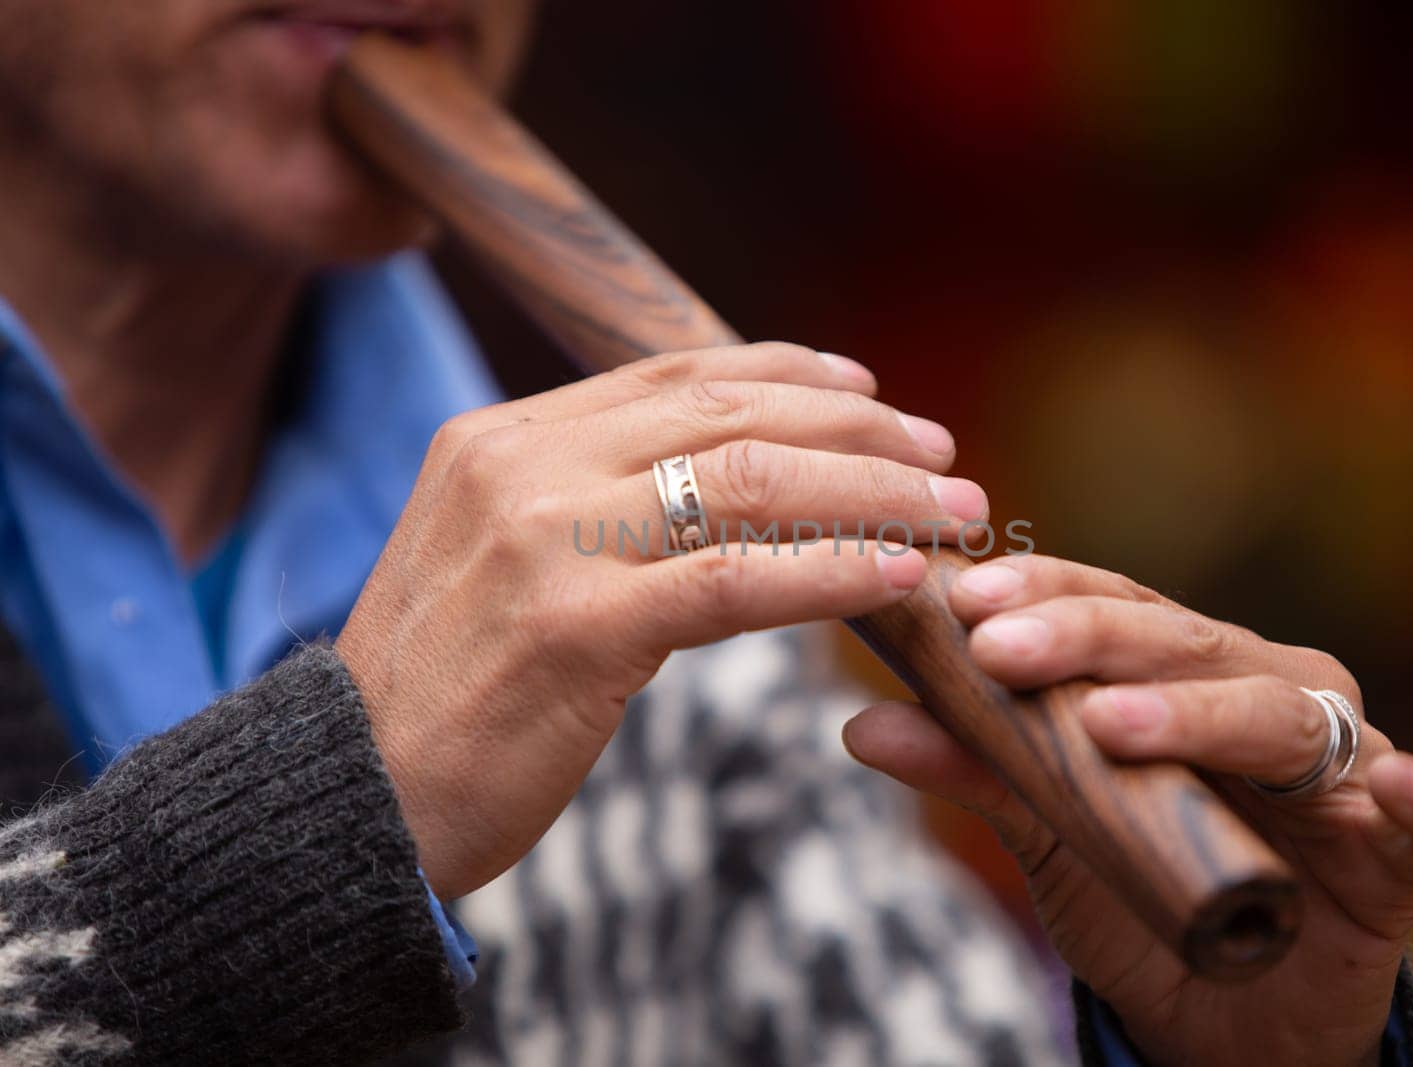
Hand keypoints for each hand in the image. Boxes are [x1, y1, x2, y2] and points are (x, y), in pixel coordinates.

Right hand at [337, 343, 988, 899]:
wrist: (350, 805)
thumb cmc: (448, 695)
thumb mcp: (505, 562)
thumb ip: (594, 504)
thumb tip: (731, 488)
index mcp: (500, 436)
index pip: (674, 373)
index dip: (790, 375)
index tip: (874, 396)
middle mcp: (518, 463)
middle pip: (727, 413)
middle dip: (857, 432)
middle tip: (943, 460)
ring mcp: (541, 539)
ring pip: (745, 482)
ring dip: (870, 495)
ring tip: (953, 517)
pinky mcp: (573, 628)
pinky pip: (734, 581)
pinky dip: (831, 571)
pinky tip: (899, 578)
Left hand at [844, 554, 1412, 1066]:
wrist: (1233, 1014)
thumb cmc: (1146, 894)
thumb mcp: (1052, 834)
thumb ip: (980, 770)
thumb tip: (865, 722)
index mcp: (1186, 670)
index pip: (1112, 606)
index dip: (1041, 594)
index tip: (957, 598)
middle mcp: (1266, 689)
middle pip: (1180, 641)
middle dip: (1085, 638)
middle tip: (997, 645)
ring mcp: (1340, 761)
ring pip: (1277, 713)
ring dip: (1197, 714)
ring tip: (1113, 725)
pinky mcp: (1402, 847)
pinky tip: (1397, 786)